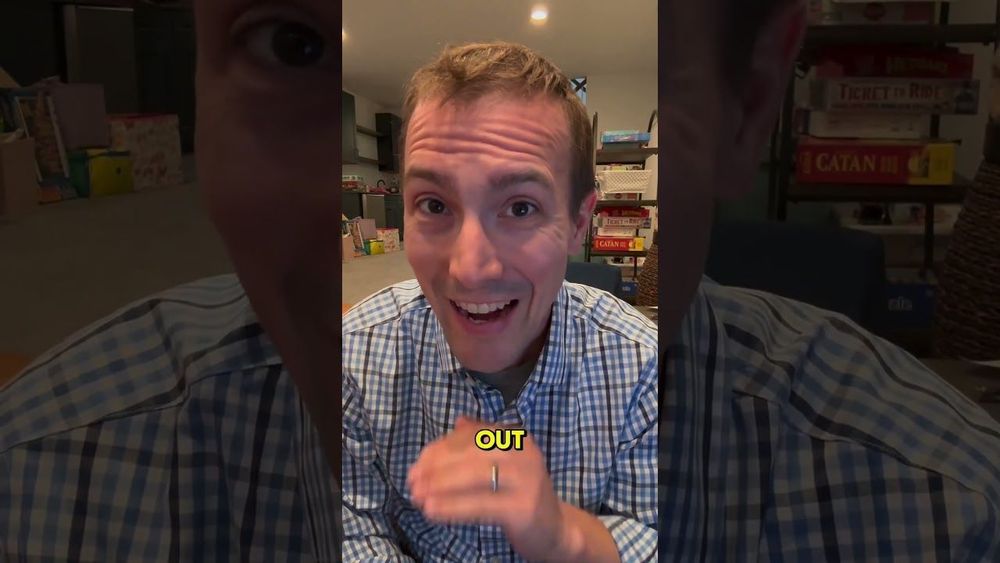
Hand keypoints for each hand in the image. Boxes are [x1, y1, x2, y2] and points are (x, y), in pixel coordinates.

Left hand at [406, 416, 569, 560]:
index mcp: (517, 437)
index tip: (417, 464)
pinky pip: (480, 504)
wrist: (555, 530)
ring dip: (440, 486)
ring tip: (417, 496)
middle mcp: (525, 452)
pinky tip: (433, 511)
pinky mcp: (524, 507)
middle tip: (412, 481)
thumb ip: (481, 443)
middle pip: (471, 453)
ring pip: (474, 476)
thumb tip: (458, 422)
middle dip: (436, 467)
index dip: (440, 448)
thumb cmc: (521, 495)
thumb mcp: (504, 464)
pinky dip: (452, 506)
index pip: (471, 435)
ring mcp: (527, 479)